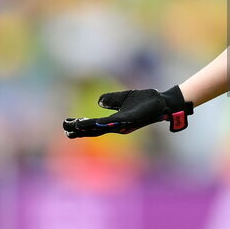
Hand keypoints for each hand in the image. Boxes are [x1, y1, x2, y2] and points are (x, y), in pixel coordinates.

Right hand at [62, 85, 193, 137]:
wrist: (164, 103)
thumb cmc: (147, 101)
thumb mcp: (125, 98)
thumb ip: (112, 99)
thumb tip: (99, 101)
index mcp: (115, 121)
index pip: (94, 126)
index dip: (81, 126)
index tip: (67, 123)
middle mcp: (118, 126)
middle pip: (95, 130)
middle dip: (80, 130)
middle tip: (65, 129)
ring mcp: (124, 124)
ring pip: (102, 128)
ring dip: (88, 128)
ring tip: (74, 127)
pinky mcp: (131, 121)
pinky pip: (114, 123)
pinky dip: (103, 124)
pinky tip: (94, 123)